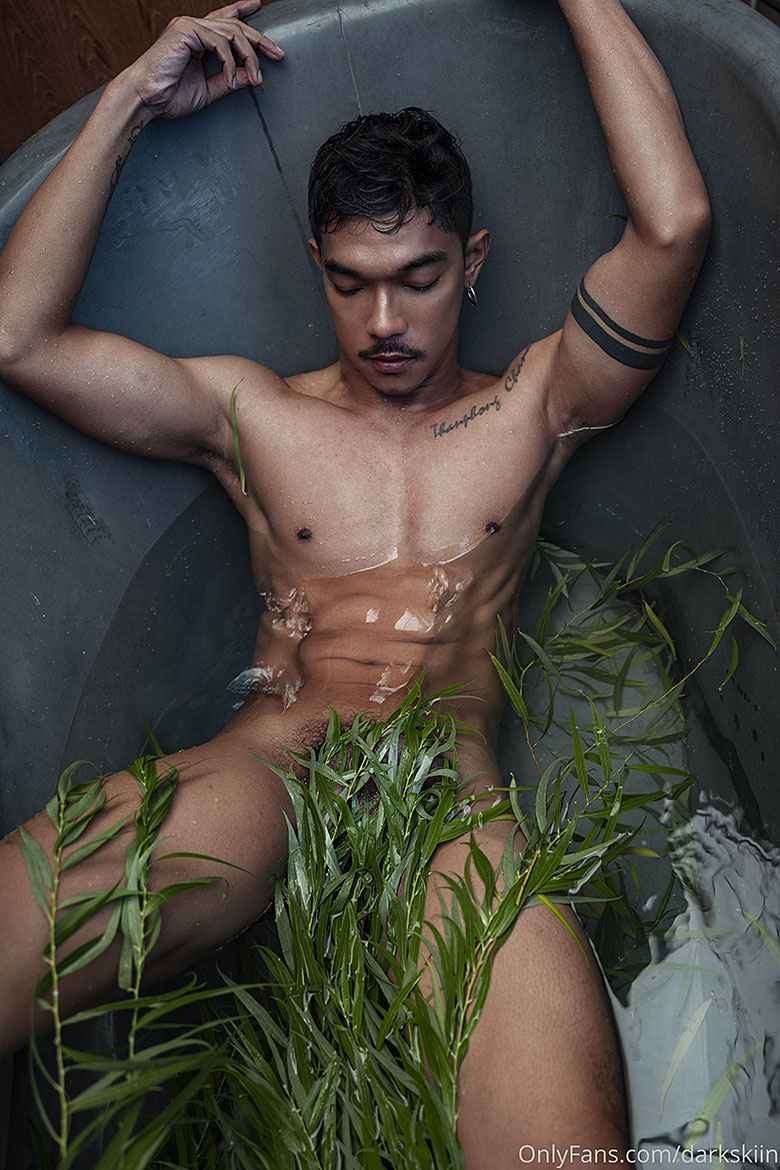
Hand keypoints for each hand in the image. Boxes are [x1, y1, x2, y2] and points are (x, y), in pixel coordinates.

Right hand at [125, 1, 283, 119]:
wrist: (145, 99)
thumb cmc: (168, 96)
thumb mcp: (208, 90)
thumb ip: (230, 81)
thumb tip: (252, 76)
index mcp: (197, 38)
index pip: (225, 20)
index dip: (242, 12)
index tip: (257, 8)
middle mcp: (194, 28)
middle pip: (235, 26)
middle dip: (260, 40)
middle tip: (277, 54)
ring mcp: (189, 26)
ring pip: (232, 33)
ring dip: (249, 57)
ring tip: (257, 77)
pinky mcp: (186, 30)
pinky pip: (219, 42)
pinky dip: (230, 62)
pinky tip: (231, 78)